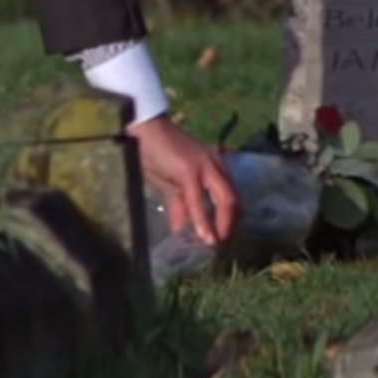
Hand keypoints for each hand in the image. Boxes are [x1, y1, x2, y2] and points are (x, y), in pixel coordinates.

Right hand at [130, 114, 238, 245]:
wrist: (143, 130)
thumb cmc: (156, 154)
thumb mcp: (172, 184)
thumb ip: (180, 205)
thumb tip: (180, 231)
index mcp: (214, 167)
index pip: (231, 198)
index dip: (229, 220)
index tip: (222, 239)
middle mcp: (216, 166)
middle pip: (234, 200)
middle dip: (229, 226)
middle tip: (221, 247)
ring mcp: (205, 167)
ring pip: (224, 201)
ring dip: (221, 226)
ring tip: (215, 246)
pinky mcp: (190, 170)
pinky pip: (198, 200)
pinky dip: (202, 220)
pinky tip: (202, 236)